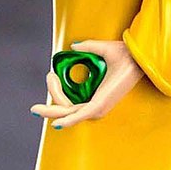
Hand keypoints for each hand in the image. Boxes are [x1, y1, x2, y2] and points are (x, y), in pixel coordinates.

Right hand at [30, 39, 145, 129]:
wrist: (137, 55)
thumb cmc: (125, 54)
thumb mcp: (100, 50)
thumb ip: (86, 48)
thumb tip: (72, 46)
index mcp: (94, 95)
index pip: (67, 101)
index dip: (54, 90)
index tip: (50, 75)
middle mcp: (95, 105)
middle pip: (64, 111)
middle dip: (47, 109)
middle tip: (33, 108)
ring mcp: (97, 107)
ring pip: (66, 110)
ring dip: (52, 104)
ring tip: (42, 96)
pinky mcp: (99, 105)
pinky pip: (79, 114)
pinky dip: (68, 119)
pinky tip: (56, 123)